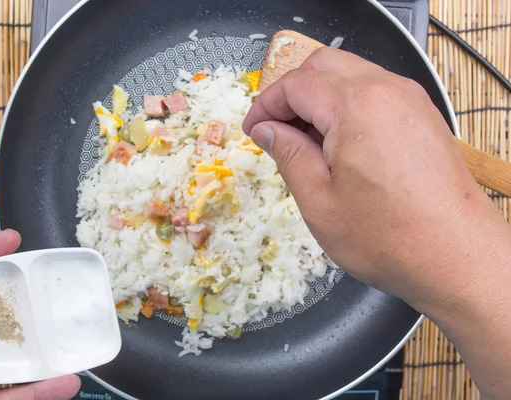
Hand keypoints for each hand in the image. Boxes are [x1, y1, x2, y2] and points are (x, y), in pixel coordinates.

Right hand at [243, 47, 510, 311]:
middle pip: (324, 66)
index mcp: (356, 106)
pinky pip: (375, 92)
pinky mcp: (423, 116)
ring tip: (304, 141)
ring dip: (320, 98)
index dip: (266, 104)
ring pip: (351, 75)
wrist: (457, 256)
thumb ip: (289, 155)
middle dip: (291, 93)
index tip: (252, 131)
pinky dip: (347, 105)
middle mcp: (387, 90)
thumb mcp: (319, 201)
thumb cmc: (386, 237)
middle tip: (274, 130)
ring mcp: (411, 100)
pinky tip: (339, 144)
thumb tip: (267, 130)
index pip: (296, 84)